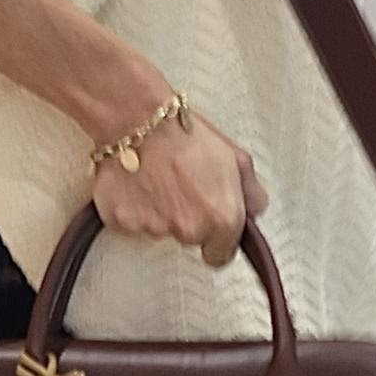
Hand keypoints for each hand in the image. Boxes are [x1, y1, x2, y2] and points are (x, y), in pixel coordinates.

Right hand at [91, 114, 266, 268]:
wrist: (137, 119)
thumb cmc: (184, 133)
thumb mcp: (236, 158)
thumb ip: (251, 194)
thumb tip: (253, 210)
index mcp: (222, 219)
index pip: (220, 256)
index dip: (216, 241)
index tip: (209, 228)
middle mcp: (189, 229)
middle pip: (189, 240)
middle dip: (186, 218)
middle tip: (181, 186)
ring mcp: (153, 228)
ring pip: (158, 230)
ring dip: (158, 211)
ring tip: (157, 179)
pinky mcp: (122, 222)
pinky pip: (130, 223)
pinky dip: (131, 208)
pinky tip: (136, 183)